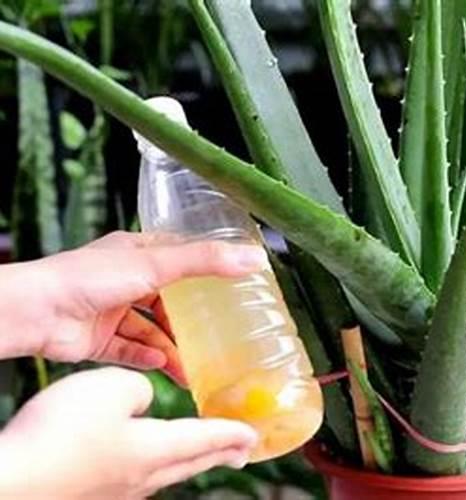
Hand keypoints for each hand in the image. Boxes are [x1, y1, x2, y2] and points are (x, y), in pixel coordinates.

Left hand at [0, 231, 265, 383]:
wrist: (33, 312)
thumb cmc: (86, 278)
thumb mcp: (155, 264)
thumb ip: (205, 262)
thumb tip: (254, 258)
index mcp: (138, 252)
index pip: (182, 259)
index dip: (208, 272)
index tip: (236, 290)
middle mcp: (126, 280)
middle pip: (169, 303)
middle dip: (191, 323)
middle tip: (220, 339)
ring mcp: (112, 311)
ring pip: (152, 332)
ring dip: (172, 349)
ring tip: (192, 368)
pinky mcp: (99, 339)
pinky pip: (131, 351)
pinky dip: (147, 358)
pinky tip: (162, 366)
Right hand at [0, 367, 257, 498]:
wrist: (9, 482)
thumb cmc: (60, 435)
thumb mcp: (110, 389)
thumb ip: (138, 389)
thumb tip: (143, 402)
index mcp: (155, 449)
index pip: (207, 439)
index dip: (233, 434)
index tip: (255, 436)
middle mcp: (141, 475)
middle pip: (192, 462)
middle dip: (220, 453)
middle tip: (241, 451)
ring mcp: (114, 490)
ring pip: (165, 472)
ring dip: (189, 460)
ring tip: (198, 453)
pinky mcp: (89, 493)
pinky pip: (135, 477)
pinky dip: (154, 465)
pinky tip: (140, 461)